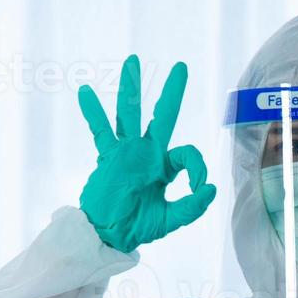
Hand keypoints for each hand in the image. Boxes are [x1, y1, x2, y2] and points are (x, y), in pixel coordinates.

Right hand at [78, 55, 216, 252]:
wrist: (108, 234)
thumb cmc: (137, 226)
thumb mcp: (171, 218)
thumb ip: (192, 206)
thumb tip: (211, 188)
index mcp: (165, 167)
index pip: (187, 154)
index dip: (198, 167)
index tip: (200, 186)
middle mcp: (147, 154)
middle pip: (163, 116)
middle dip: (171, 92)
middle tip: (181, 67)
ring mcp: (126, 153)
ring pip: (130, 115)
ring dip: (131, 89)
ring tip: (132, 62)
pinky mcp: (108, 157)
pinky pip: (100, 131)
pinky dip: (93, 112)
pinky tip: (86, 92)